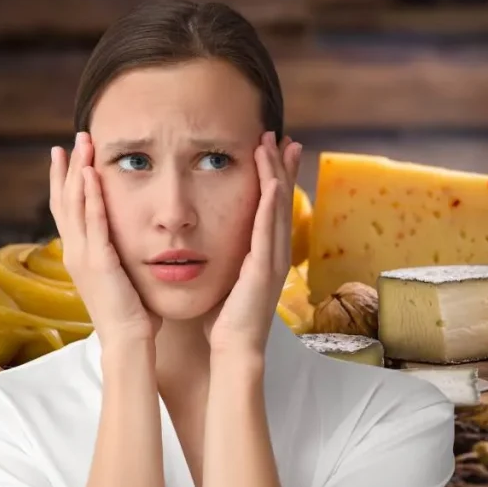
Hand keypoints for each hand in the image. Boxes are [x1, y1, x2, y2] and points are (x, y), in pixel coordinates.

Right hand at [50, 131, 160, 345]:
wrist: (129, 339)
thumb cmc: (133, 312)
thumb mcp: (123, 275)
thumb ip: (122, 256)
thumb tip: (136, 241)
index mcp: (80, 254)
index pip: (68, 209)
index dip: (67, 181)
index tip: (68, 155)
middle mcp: (75, 251)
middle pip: (66, 199)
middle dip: (70, 167)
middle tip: (74, 138)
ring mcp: (84, 255)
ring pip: (75, 204)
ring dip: (78, 171)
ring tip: (82, 144)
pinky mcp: (99, 261)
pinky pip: (94, 222)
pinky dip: (92, 196)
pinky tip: (93, 175)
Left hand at [205, 131, 301, 356]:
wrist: (232, 351)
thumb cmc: (223, 320)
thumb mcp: (224, 277)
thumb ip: (222, 256)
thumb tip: (204, 239)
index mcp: (264, 253)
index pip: (271, 205)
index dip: (274, 175)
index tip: (272, 148)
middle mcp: (274, 251)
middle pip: (281, 199)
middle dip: (281, 165)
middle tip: (282, 135)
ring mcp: (273, 260)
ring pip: (277, 208)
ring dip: (276, 174)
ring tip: (275, 145)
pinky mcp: (264, 269)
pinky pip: (268, 231)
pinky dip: (271, 205)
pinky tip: (272, 183)